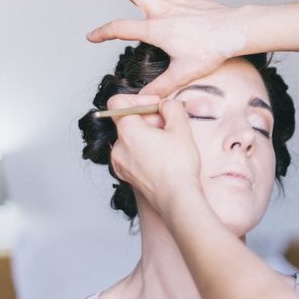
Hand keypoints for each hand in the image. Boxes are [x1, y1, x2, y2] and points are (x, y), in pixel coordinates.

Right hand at [87, 0, 246, 96]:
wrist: (234, 34)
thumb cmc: (211, 52)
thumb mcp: (182, 74)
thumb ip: (160, 87)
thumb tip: (144, 100)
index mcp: (157, 29)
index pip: (122, 29)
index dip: (103, 33)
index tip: (92, 37)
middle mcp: (165, 10)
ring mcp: (180, 1)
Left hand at [107, 93, 201, 215]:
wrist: (177, 198)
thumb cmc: (178, 165)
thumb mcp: (181, 127)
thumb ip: (171, 107)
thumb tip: (165, 105)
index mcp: (127, 131)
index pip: (118, 102)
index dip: (139, 99)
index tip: (156, 107)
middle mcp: (118, 146)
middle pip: (127, 121)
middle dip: (148, 119)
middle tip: (168, 127)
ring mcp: (119, 163)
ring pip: (130, 138)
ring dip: (147, 135)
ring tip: (167, 144)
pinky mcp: (126, 175)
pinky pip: (132, 154)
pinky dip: (144, 150)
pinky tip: (162, 158)